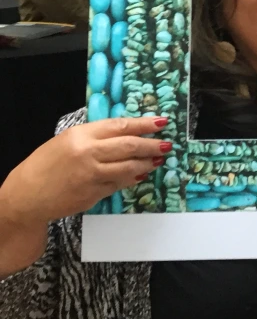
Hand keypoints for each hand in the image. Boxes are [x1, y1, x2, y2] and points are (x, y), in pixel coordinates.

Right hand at [0, 117, 170, 229]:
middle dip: (152, 145)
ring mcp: (92, 175)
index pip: (121, 126)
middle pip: (130, 146)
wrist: (26, 195)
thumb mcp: (68, 140)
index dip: (144, 124)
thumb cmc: (46, 164)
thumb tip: (128, 133)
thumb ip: (96, 136)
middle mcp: (88, 153)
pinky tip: (141, 174)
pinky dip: (133, 178)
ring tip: (158, 159)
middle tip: (167, 144)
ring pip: (129, 167)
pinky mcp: (94, 194)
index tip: (162, 122)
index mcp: (81, 135)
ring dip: (148, 163)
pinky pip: (120, 184)